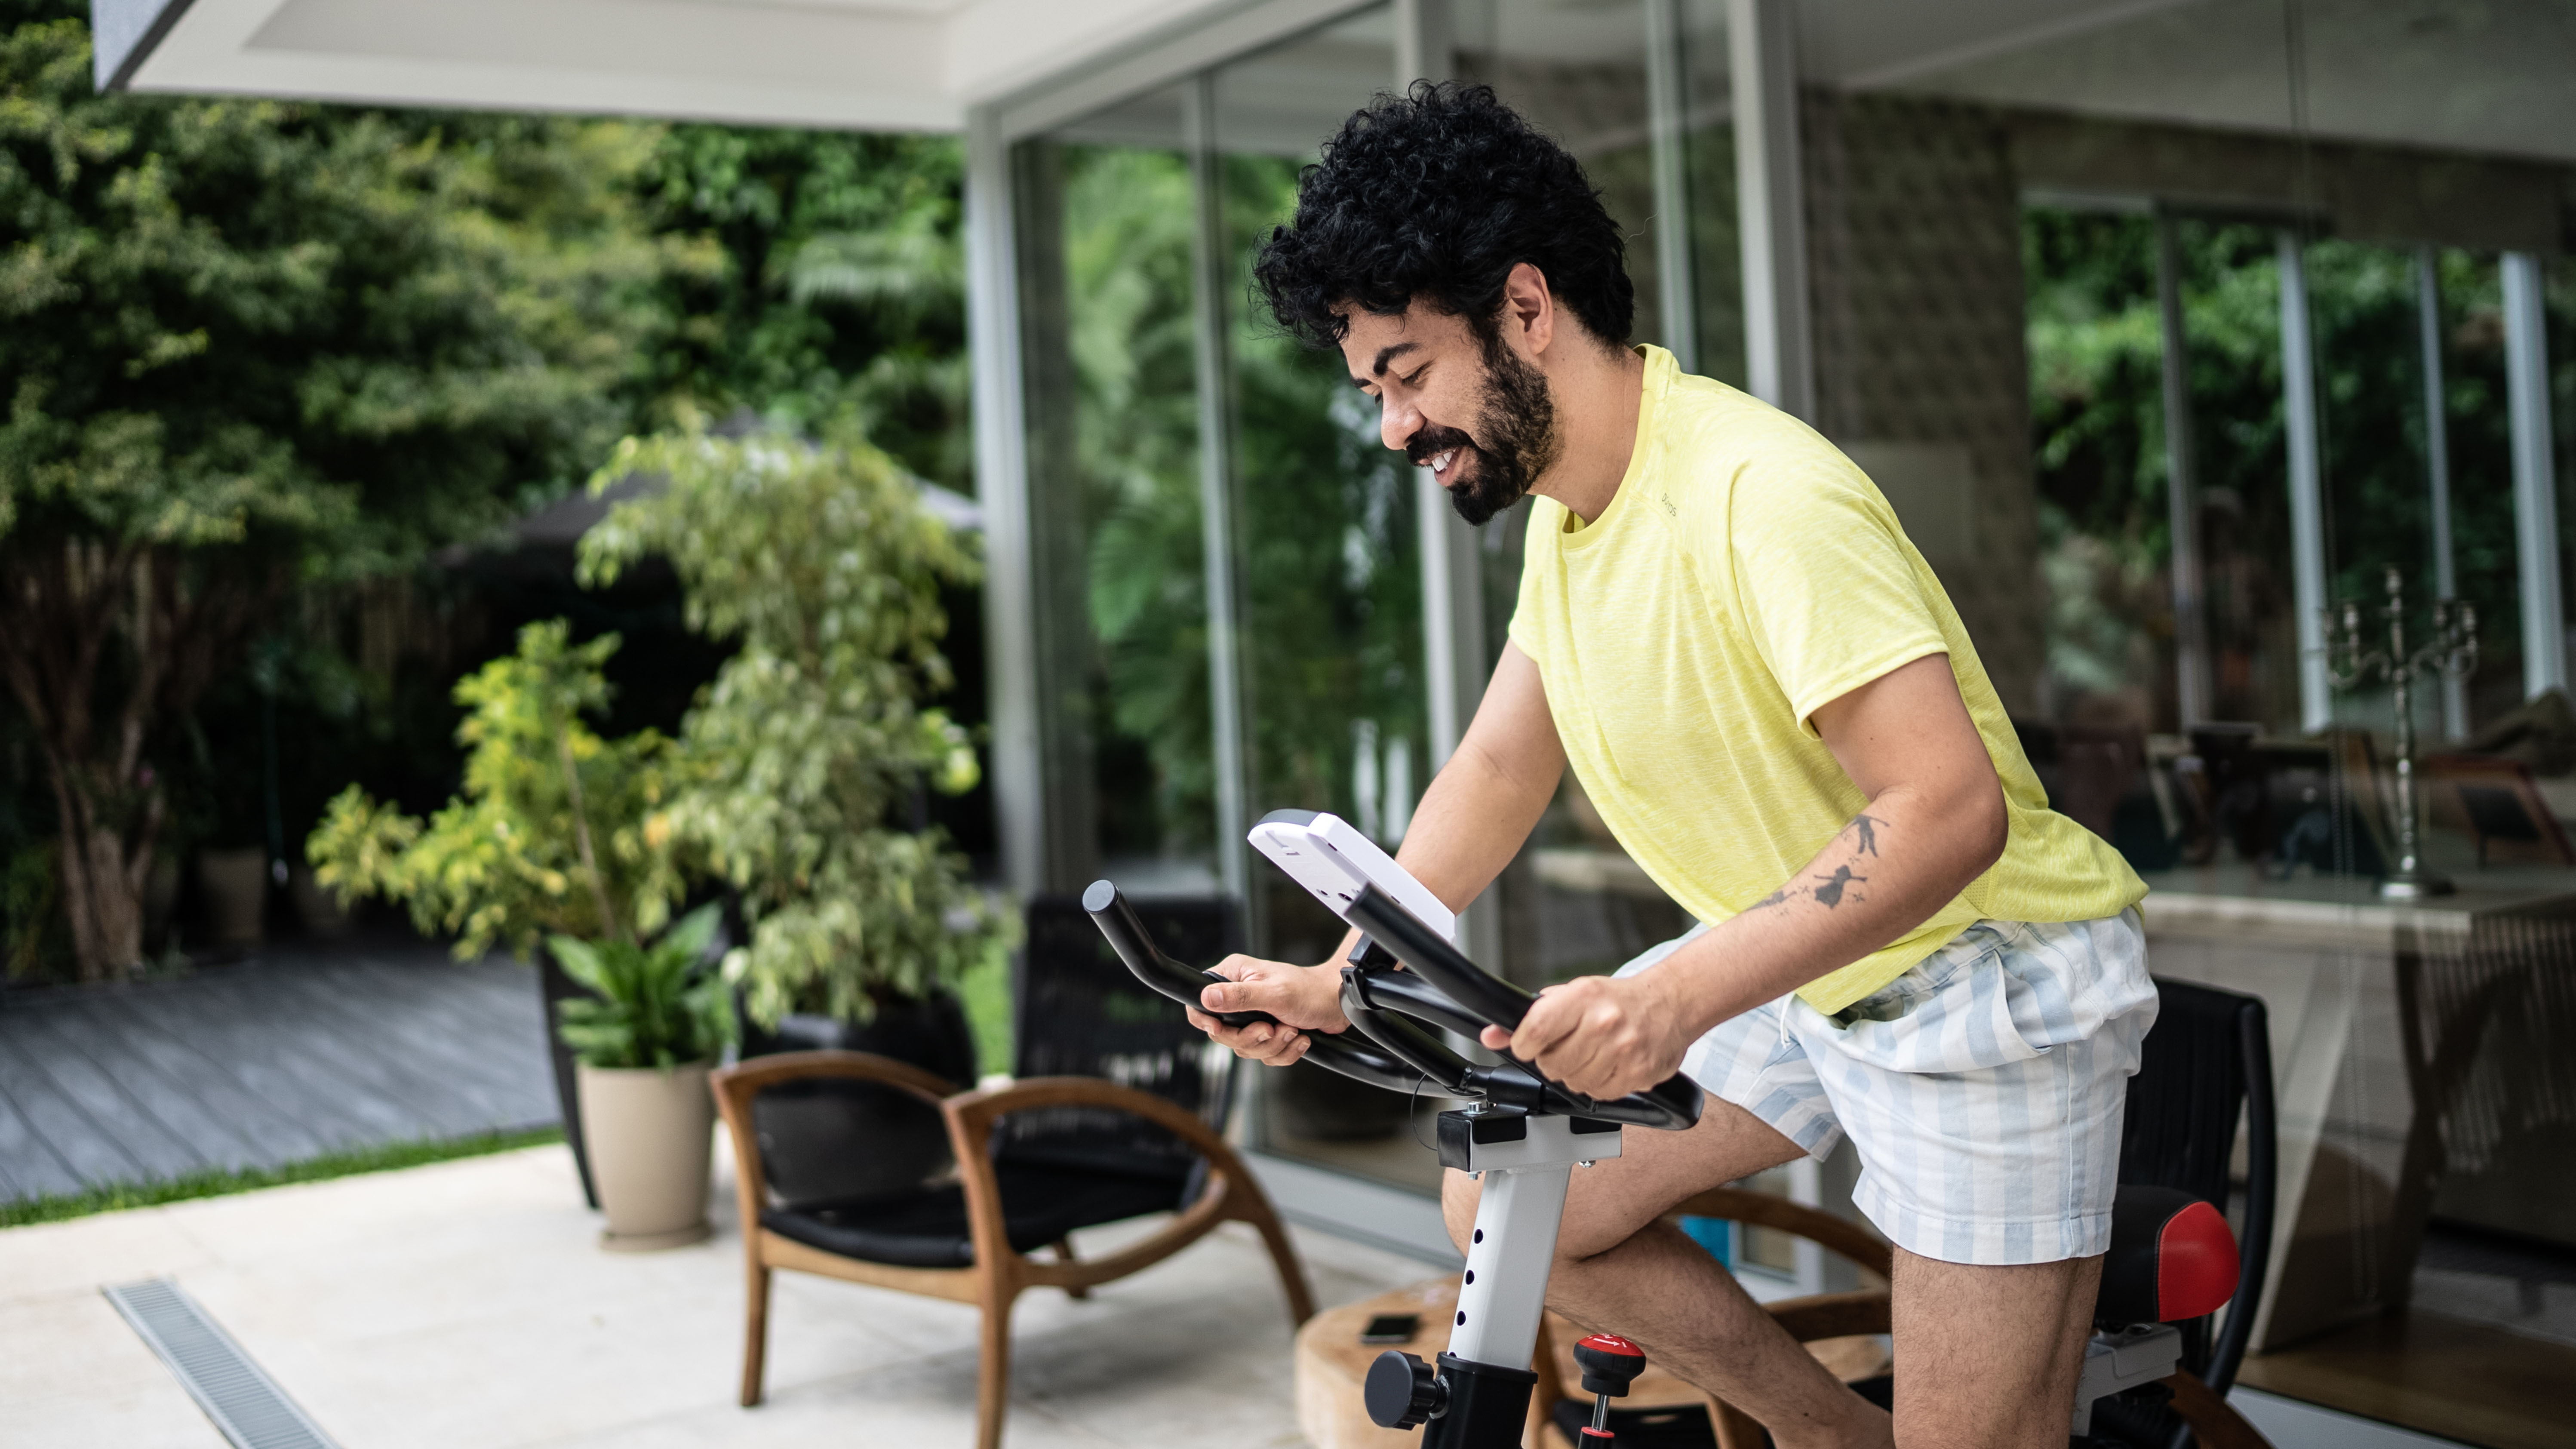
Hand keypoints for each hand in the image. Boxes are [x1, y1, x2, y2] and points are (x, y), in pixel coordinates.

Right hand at [1186, 955, 1350, 1067]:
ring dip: (1273, 1045)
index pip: (1200, 1002)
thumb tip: (1207, 999)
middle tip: (1271, 1028)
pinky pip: (1265, 1055)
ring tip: (1291, 1030)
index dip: (1206, 1021)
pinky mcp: (1268, 1032)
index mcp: (1234, 976)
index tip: (1220, 1029)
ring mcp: (1253, 1016)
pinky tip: (1299, 1038)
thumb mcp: (1273, 993)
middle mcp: (1239, 996)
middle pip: (1223, 1034)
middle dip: (1251, 1038)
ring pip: (1246, 1048)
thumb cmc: (1309, 990)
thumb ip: (1239, 997)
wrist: (1336, 1003)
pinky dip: (1284, 1051)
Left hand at [1479, 973, 1692, 1100]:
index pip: (1536, 1029)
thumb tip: (1492, 1035)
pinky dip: (1597, 1084)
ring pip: (1573, 1082)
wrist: (1670, 1004)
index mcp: (1585, 997)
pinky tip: (1607, 1065)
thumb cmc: (1618, 1000)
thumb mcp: (1573, 995)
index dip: (1523, 1044)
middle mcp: (1605, 1022)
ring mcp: (1624, 1050)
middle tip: (1568, 1046)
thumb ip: (1531, 1016)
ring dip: (1575, 1073)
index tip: (1526, 1045)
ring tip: (1590, 1054)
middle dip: (1552, 1059)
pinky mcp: (1639, 1074)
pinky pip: (1599, 1094)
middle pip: (1552, 1063)